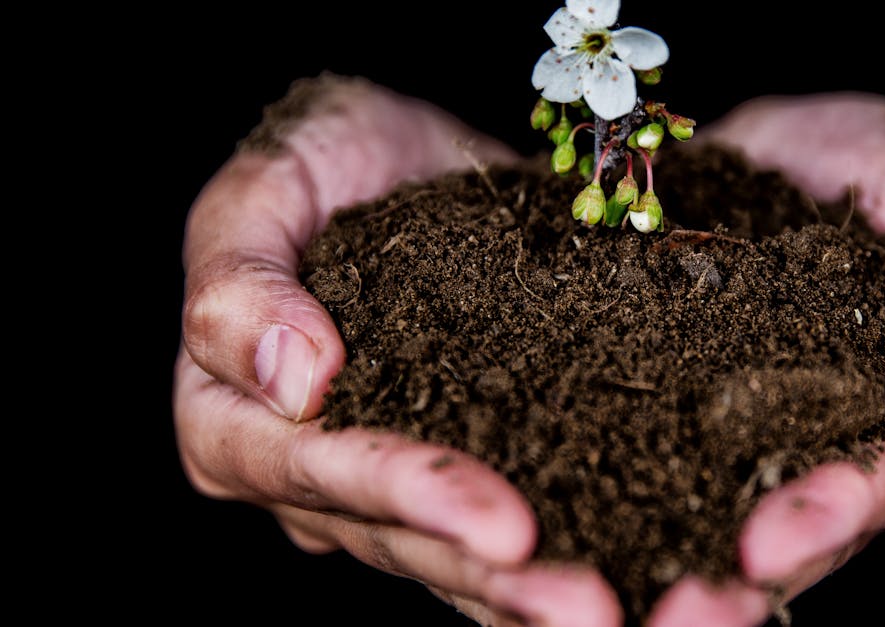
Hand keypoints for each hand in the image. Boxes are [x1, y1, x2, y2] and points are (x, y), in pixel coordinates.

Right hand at [174, 76, 620, 626]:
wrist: (402, 157)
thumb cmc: (318, 159)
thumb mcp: (264, 186)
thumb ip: (240, 278)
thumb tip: (294, 380)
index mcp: (236, 421)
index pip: (320, 472)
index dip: (410, 496)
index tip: (502, 525)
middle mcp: (312, 477)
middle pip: (401, 540)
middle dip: (494, 578)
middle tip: (591, 611)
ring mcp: (390, 483)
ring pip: (459, 556)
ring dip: (540, 591)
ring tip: (624, 615)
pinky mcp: (471, 460)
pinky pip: (519, 518)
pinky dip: (576, 547)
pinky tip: (644, 579)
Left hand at [644, 95, 884, 624]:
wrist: (766, 146)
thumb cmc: (875, 165)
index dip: (867, 500)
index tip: (803, 517)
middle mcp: (859, 441)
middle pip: (833, 528)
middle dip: (776, 560)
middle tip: (712, 592)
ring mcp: (778, 439)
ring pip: (752, 522)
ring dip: (704, 566)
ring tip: (655, 597)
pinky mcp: (701, 423)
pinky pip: (676, 476)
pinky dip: (640, 508)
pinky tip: (594, 534)